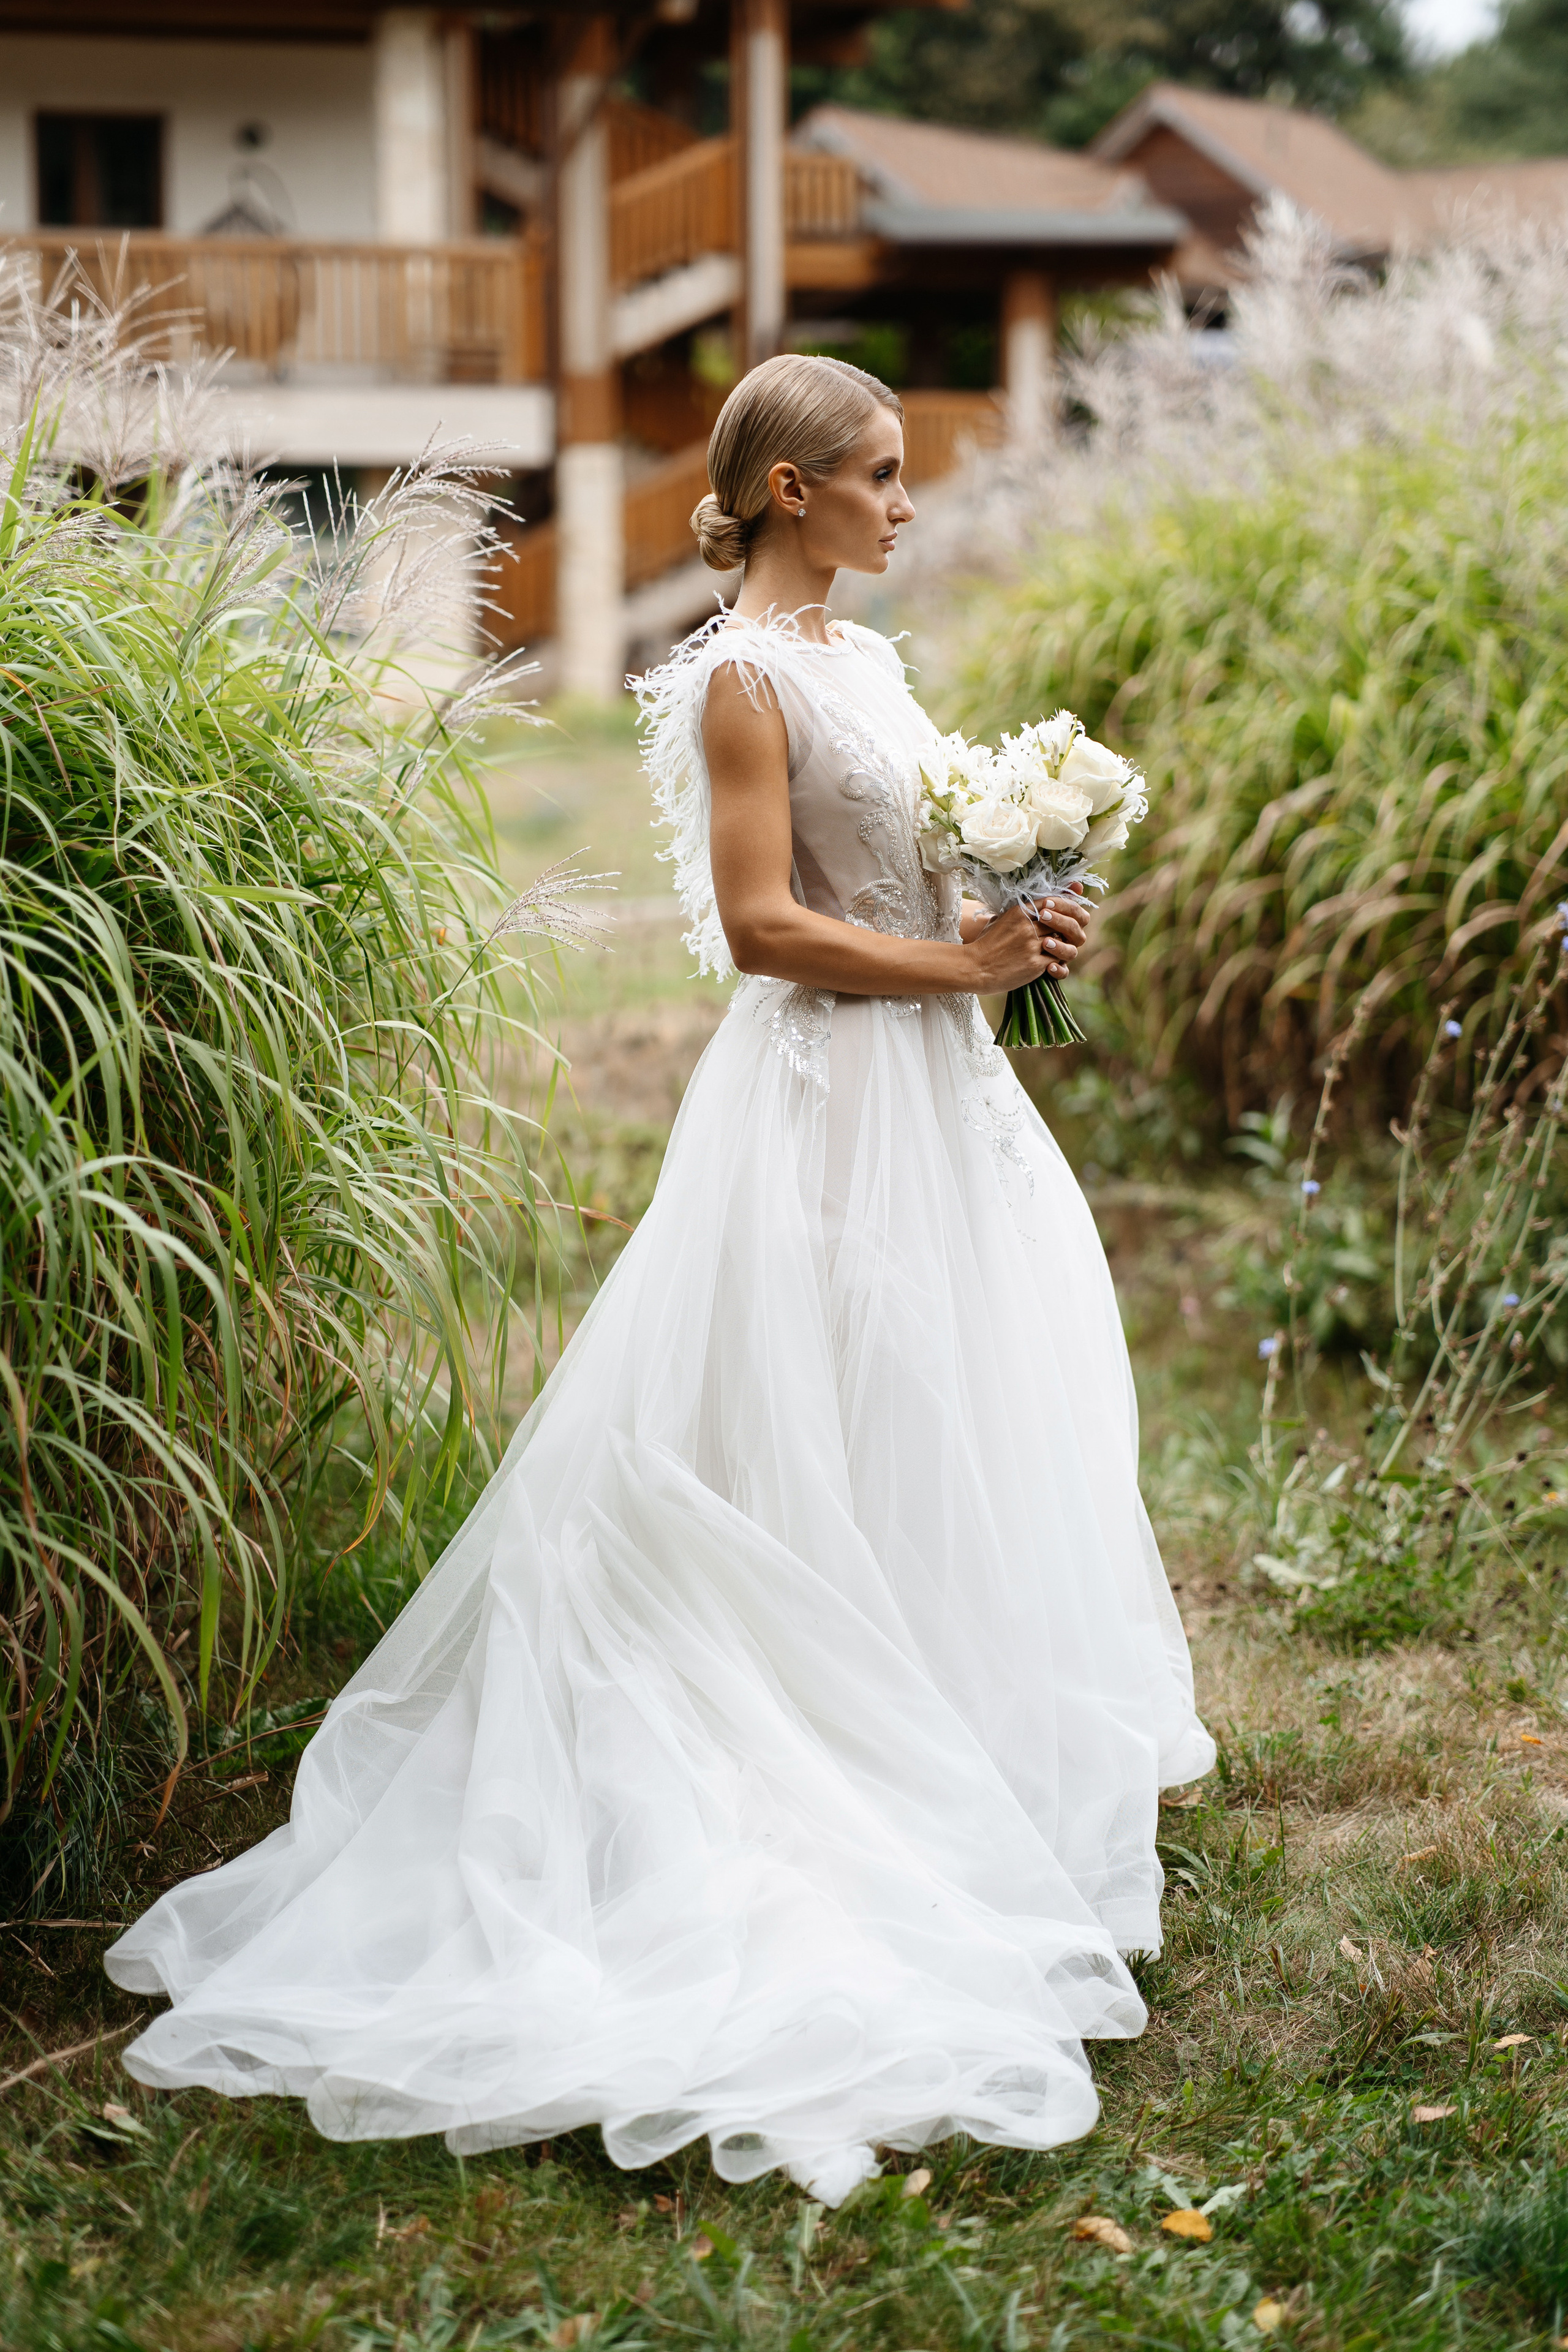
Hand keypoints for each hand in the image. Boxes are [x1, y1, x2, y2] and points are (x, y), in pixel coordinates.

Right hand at [963, 893, 1090, 991]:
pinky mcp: (1036, 964)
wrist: (974, 968)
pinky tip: (1050, 964)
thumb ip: (1015, 914)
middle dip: (1061, 929)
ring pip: (1061, 941)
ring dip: (1060, 946)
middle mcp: (1028, 927)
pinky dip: (1056, 962)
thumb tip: (1028, 909)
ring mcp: (1033, 945)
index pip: (1050, 902)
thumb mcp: (997, 921)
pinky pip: (1057, 960)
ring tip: (1055, 950)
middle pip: (1059, 922)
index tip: (1059, 915)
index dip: (1059, 908)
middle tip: (1060, 935)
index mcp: (1019, 912)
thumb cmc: (984, 945)